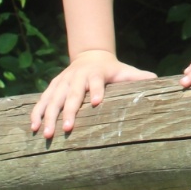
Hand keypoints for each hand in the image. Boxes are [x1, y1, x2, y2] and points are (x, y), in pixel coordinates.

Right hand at [29, 49, 154, 138]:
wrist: (90, 55)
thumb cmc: (111, 69)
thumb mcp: (124, 70)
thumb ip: (138, 77)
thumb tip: (157, 80)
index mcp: (96, 73)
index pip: (97, 82)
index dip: (97, 90)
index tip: (97, 102)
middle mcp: (77, 77)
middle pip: (72, 94)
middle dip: (68, 111)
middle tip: (67, 128)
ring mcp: (63, 81)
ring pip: (53, 99)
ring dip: (49, 116)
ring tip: (46, 133)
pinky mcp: (53, 86)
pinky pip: (42, 100)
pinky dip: (37, 112)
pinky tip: (33, 127)